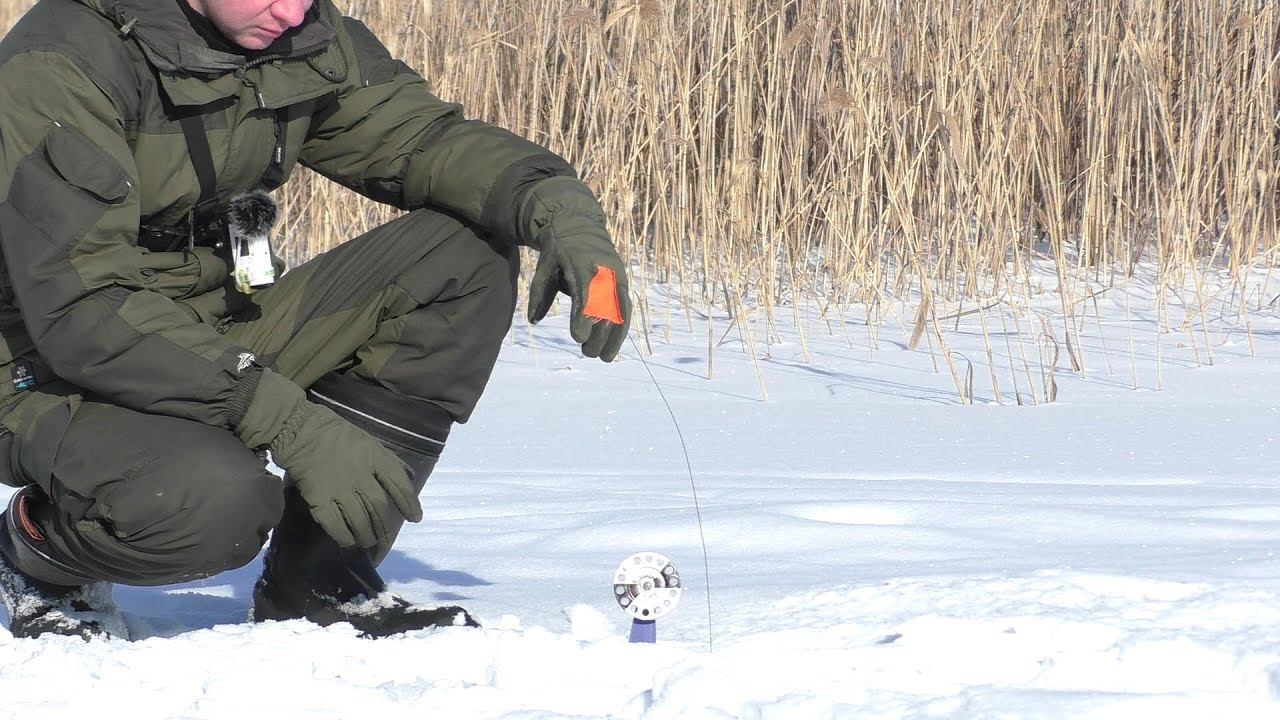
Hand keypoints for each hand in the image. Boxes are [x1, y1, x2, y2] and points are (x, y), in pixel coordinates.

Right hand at [269, 401, 422, 548]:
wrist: (302, 431)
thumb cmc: (340, 437)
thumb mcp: (372, 443)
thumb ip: (390, 462)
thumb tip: (410, 478)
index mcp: (376, 459)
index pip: (400, 485)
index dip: (409, 504)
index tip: (415, 518)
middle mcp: (361, 476)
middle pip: (380, 508)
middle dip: (386, 528)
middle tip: (386, 541)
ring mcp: (340, 488)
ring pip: (360, 521)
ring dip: (367, 536)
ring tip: (368, 541)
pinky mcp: (319, 498)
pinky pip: (335, 524)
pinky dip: (344, 536)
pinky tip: (348, 541)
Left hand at [527, 224, 630, 361]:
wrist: (579, 223)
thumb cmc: (559, 246)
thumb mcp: (545, 263)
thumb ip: (540, 291)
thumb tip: (533, 321)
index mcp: (583, 262)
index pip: (586, 293)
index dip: (583, 317)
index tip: (578, 338)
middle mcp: (604, 270)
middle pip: (606, 306)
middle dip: (599, 333)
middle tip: (587, 354)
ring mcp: (615, 276)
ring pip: (620, 310)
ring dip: (614, 336)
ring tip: (604, 358)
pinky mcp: (621, 282)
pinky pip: (624, 308)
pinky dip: (620, 328)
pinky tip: (612, 345)